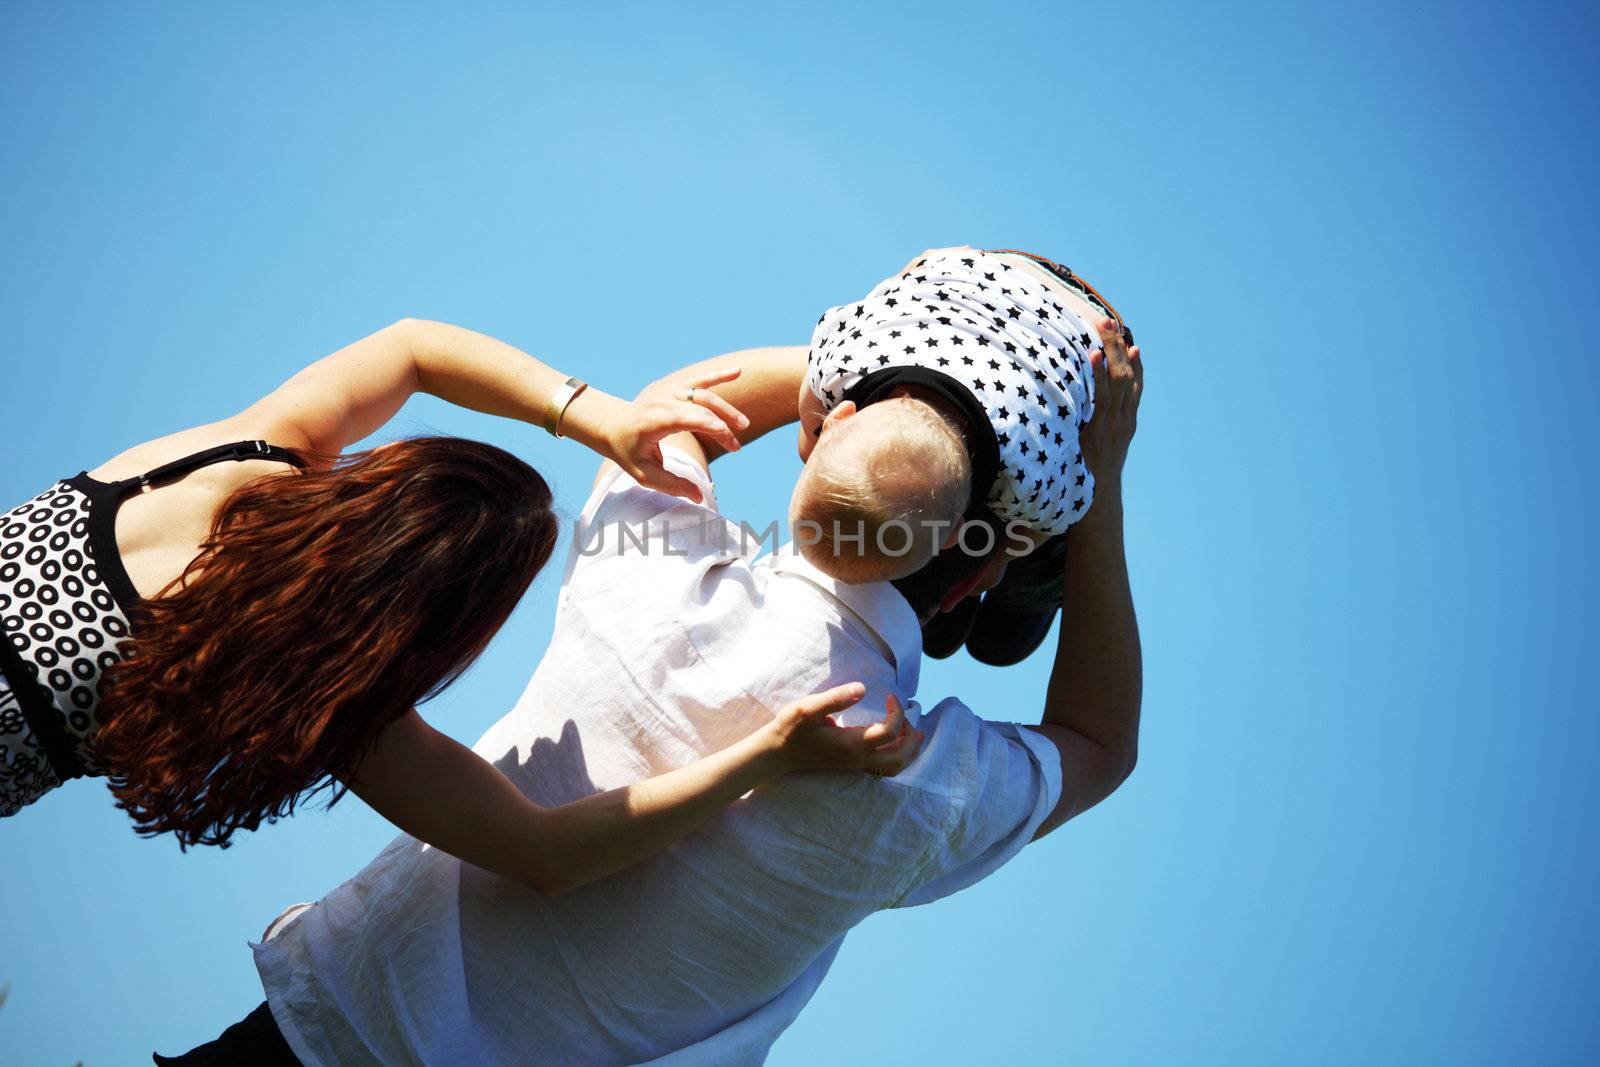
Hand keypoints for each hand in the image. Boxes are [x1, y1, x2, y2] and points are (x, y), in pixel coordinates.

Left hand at [600, 368, 751, 501]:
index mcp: (654, 420)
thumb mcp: (644, 474)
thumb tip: (700, 497)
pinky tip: (738, 371)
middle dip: (722, 427)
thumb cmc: (628, 451)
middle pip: (700, 409)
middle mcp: (663, 401)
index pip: (688, 419)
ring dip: (726, 408)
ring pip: (703, 394)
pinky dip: (719, 375)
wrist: (612, 424)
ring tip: (744, 424)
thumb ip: (672, 485)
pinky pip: (700, 381)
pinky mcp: (675, 388)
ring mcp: (669, 392)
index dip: (710, 427)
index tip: (730, 442)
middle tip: (736, 448)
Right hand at [762, 684, 923, 776]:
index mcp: (851, 744)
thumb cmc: (791, 729)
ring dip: (909, 749)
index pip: (889, 732)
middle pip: (900, 755)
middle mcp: (858, 759)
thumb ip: (835, 699)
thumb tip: (862, 688)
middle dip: (911, 735)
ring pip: (896, 766)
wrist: (777, 754)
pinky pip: (886, 768)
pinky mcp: (853, 766)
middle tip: (905, 715)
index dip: (897, 712)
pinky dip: (899, 754)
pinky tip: (896, 739)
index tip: (890, 696)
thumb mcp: (807, 708)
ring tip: (910, 729)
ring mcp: (856, 765)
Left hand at [1081, 318, 1142, 485]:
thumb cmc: (1093, 477)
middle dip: (1119, 347)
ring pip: (1117, 379)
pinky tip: (1094, 354)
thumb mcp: (1101, 451)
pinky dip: (1099, 373)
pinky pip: (1101, 396)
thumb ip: (1098, 432)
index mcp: (1128, 424)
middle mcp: (1125, 420)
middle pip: (1127, 375)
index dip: (1135, 364)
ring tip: (1103, 326)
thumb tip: (1085, 418)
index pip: (1136, 387)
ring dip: (1111, 350)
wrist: (1097, 503)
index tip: (1132, 343)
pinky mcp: (1100, 428)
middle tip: (1110, 321)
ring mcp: (1114, 423)